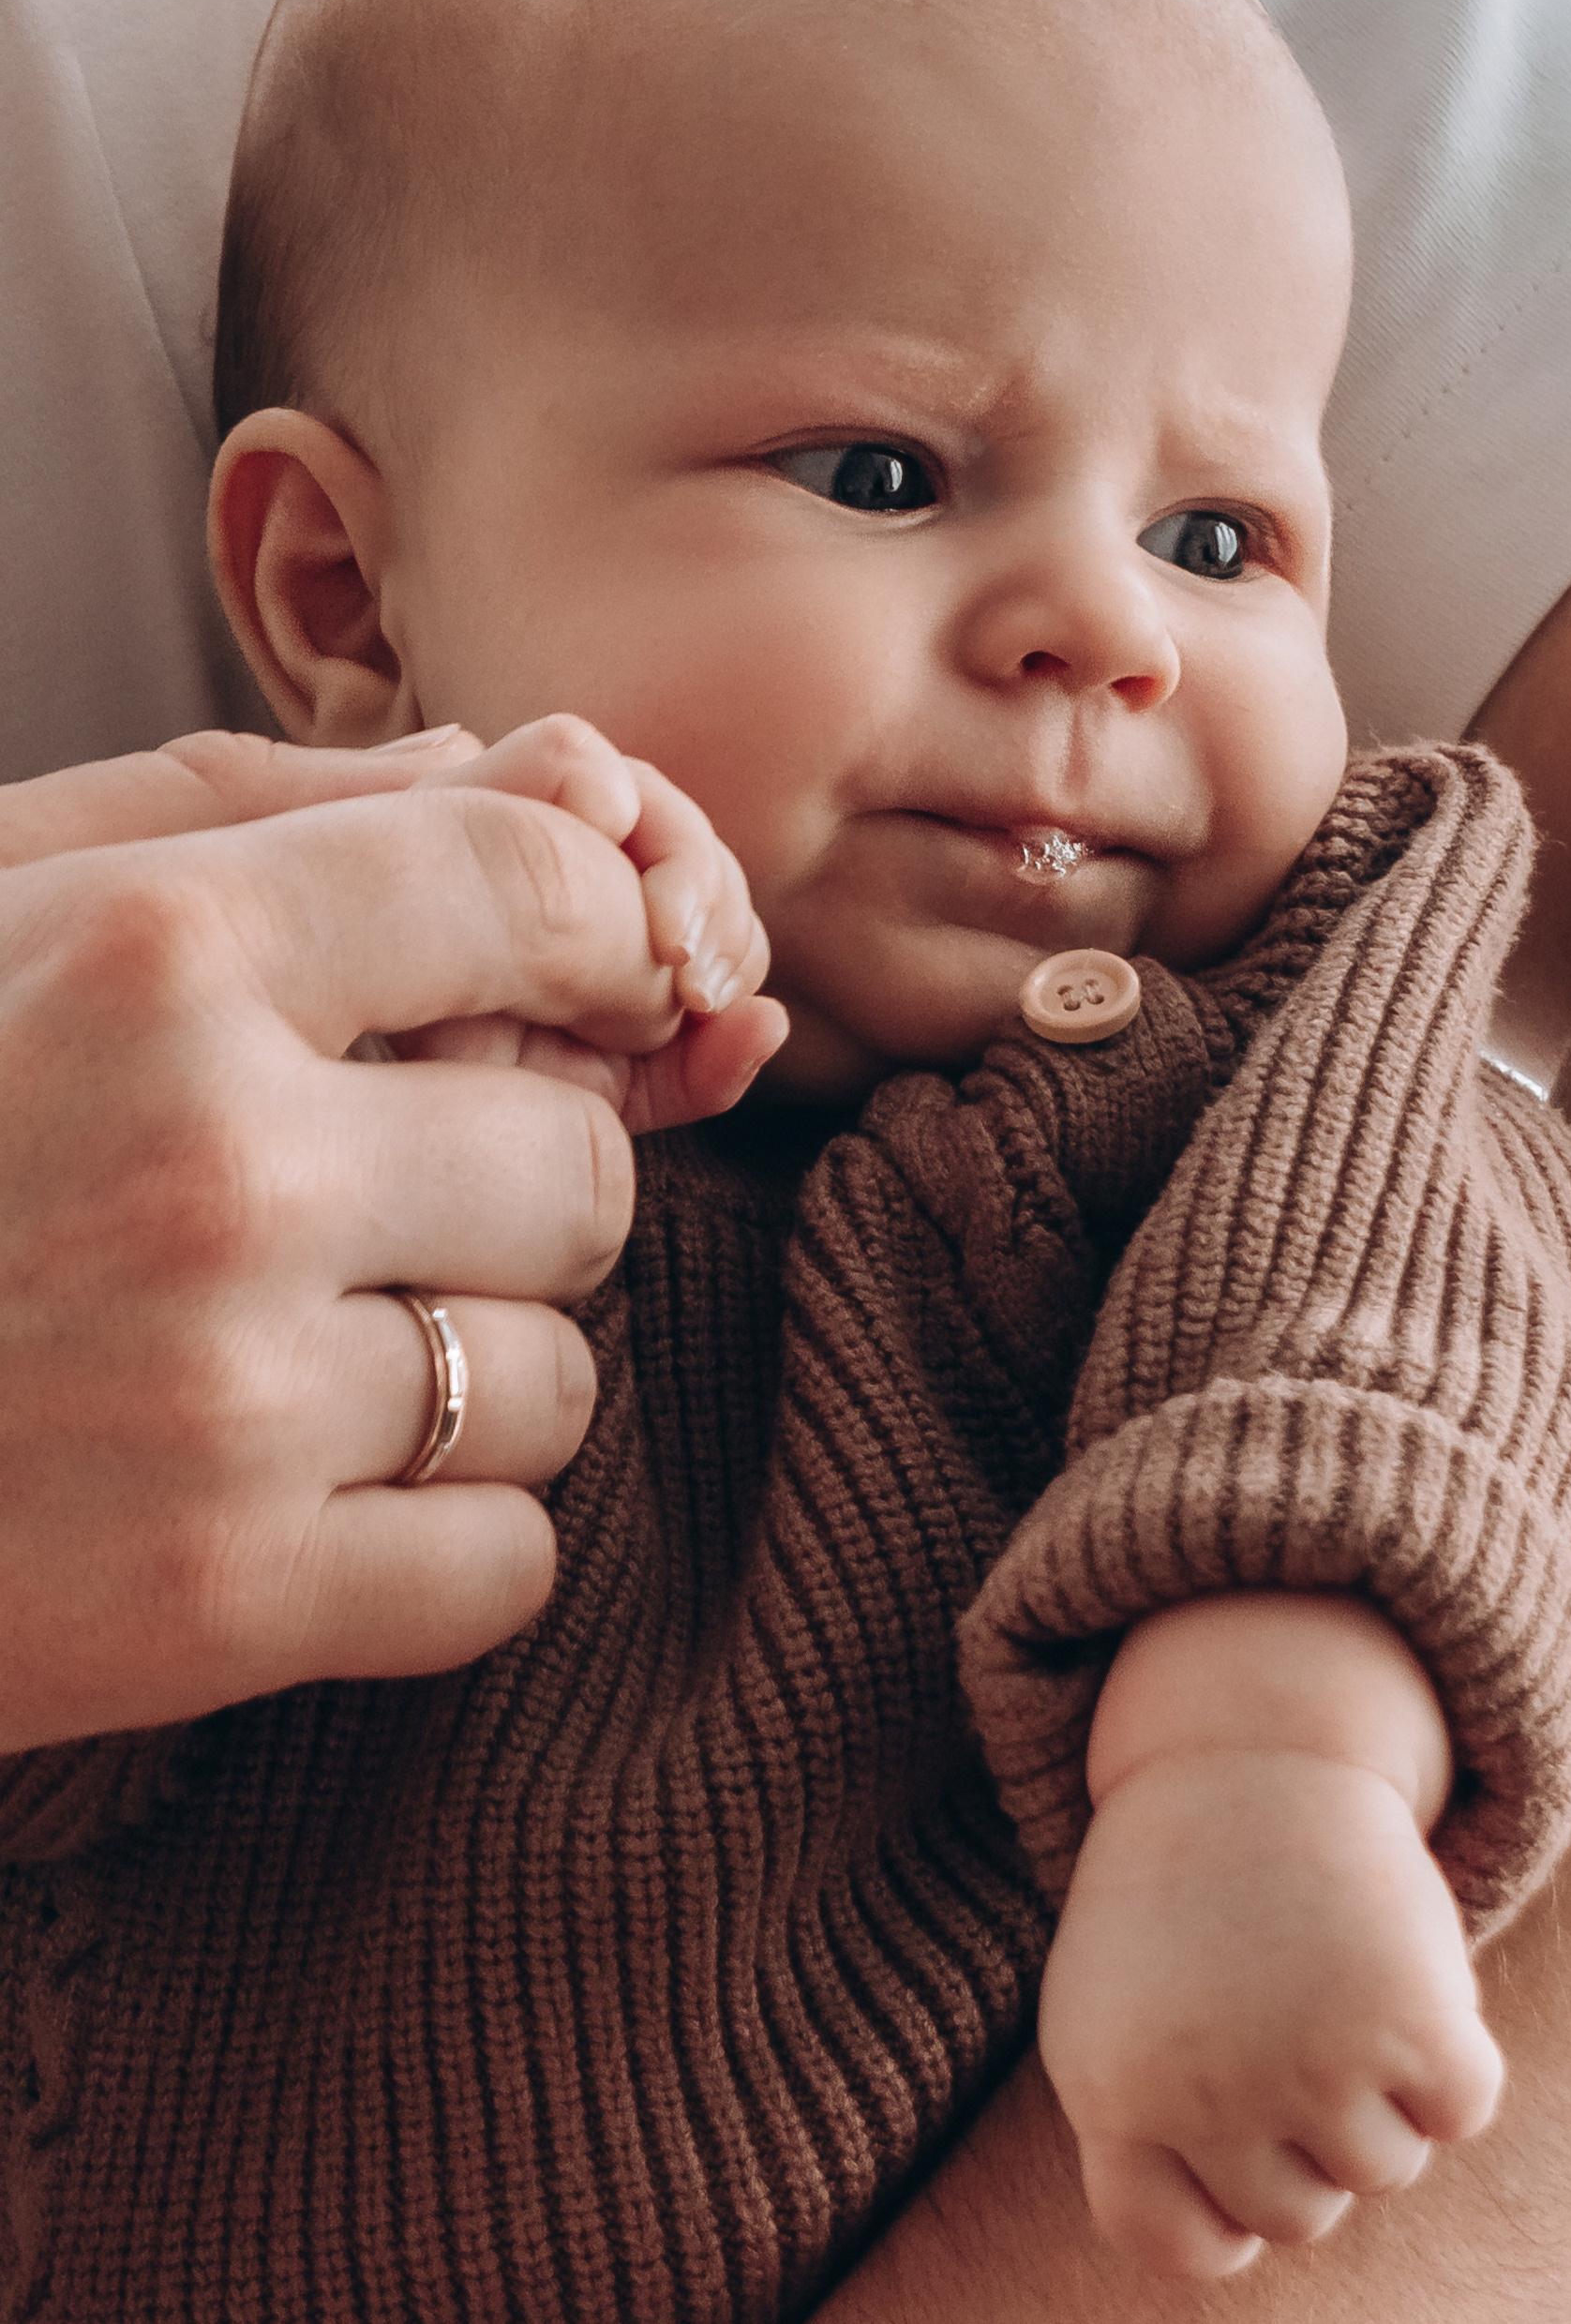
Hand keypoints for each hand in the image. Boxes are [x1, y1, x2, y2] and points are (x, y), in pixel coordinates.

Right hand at [0, 716, 783, 1754]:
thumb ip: (241, 813)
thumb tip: (511, 774)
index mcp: (156, 952)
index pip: (535, 889)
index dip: (598, 935)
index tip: (581, 984)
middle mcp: (217, 1165)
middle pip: (584, 1161)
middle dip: (510, 1183)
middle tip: (374, 1208)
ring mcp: (222, 1404)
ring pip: (559, 1374)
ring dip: (468, 1368)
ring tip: (297, 1355)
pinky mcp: (217, 1610)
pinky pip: (508, 1560)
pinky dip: (440, 1541)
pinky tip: (301, 1495)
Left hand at [1037, 1746, 1502, 2280]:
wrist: (1244, 1746)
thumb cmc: (1183, 1891)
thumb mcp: (1116, 2002)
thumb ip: (1151, 2127)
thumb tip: (1227, 2246)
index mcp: (1113, 2092)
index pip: (1180, 2243)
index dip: (1225, 2215)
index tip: (1236, 2143)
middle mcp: (1203, 2093)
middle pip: (1297, 2213)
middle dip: (1309, 2136)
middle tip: (1292, 2017)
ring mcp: (1307, 2062)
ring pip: (1384, 2168)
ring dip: (1382, 2088)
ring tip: (1335, 1978)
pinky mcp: (1409, 2020)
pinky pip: (1462, 2107)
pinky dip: (1452, 2051)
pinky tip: (1402, 1968)